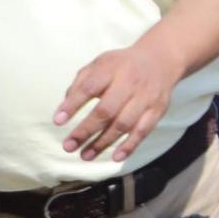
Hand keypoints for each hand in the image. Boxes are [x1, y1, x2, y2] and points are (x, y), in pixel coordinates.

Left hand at [55, 36, 185, 162]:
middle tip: (68, 146)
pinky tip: (116, 157)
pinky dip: (129, 146)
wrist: (160, 60)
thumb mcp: (100, 64)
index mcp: (111, 68)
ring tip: (85, 155)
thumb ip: (81, 83)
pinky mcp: (157, 111)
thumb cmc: (122, 65)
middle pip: (106, 110)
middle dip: (85, 130)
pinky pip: (143, 131)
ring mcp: (145, 98)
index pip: (89, 87)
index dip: (73, 105)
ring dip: (103, 143)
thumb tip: (65, 108)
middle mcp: (129, 83)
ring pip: (123, 124)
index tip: (58, 121)